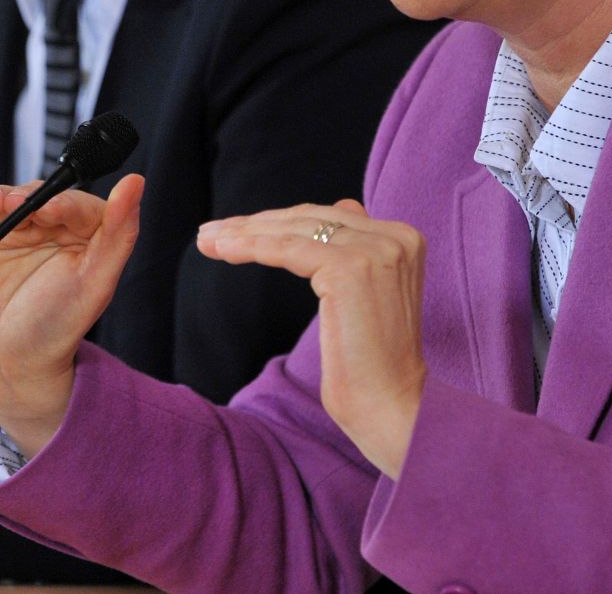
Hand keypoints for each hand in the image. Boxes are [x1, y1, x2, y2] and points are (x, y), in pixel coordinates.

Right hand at [0, 173, 143, 455]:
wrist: (6, 362)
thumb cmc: (57, 328)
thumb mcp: (94, 283)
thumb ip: (119, 234)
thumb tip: (136, 181)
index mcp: (86, 235)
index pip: (79, 204)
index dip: (65, 202)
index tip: (51, 211)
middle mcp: (51, 226)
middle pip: (41, 194)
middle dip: (29, 197)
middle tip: (16, 205)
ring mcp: (14, 228)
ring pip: (9, 195)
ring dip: (1, 195)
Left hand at [198, 199, 427, 477]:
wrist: (392, 407)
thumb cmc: (373, 363)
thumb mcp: (368, 293)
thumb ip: (358, 248)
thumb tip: (343, 205)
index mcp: (404, 238)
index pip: (328, 217)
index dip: (279, 221)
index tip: (238, 228)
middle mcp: (396, 236)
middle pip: (309, 220)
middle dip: (255, 224)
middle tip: (211, 231)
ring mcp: (376, 250)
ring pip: (293, 232)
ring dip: (243, 234)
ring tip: (207, 241)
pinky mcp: (350, 268)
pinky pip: (287, 250)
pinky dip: (251, 247)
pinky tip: (223, 251)